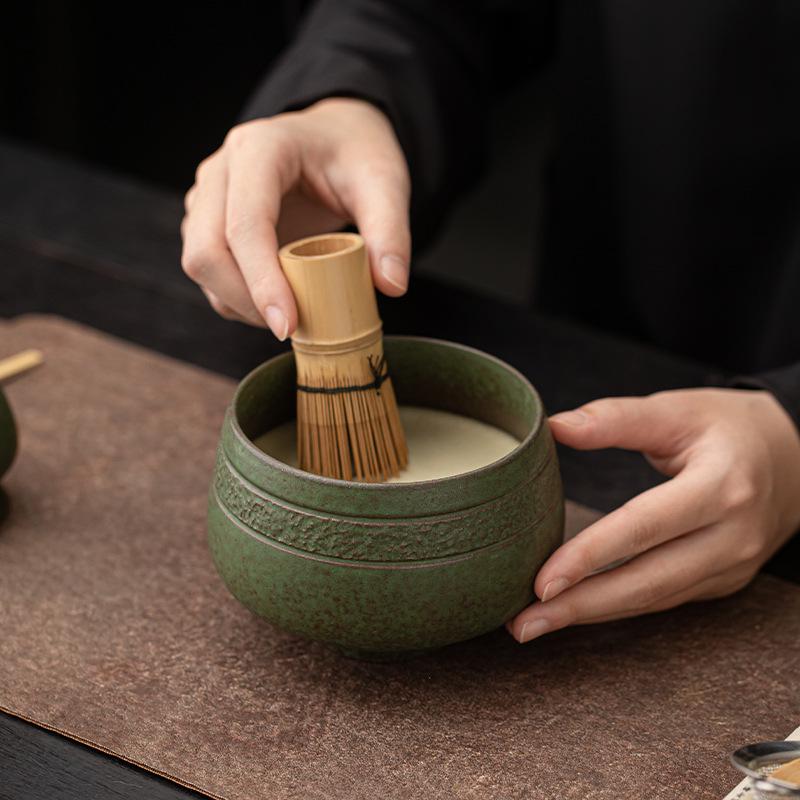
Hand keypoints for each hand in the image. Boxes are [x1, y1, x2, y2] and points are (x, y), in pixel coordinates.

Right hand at [181, 98, 410, 338]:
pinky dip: (236, 299)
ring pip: (200, 265)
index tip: (288, 326)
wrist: (334, 137)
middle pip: (206, 250)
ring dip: (239, 303)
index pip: (246, 224)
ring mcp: (207, 196)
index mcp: (261, 149)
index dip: (261, 282)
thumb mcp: (385, 184)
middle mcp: (221, 170)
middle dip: (245, 300)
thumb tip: (392, 287)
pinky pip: (208, 272)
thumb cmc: (355, 154)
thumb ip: (391, 233)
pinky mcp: (206, 221)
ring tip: (290, 314)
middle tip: (293, 328)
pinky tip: (276, 302)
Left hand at [508, 388, 799, 642]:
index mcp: (721, 485)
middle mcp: (731, 535)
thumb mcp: (675, 410)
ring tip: (535, 624)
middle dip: (581, 606)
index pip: (645, 527)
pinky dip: (618, 607)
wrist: (795, 458)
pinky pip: (664, 599)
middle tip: (523, 623)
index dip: (591, 556)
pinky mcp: (723, 580)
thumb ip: (615, 418)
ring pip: (654, 599)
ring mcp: (732, 565)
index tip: (541, 580)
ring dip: (592, 614)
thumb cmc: (726, 428)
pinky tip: (578, 610)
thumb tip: (554, 426)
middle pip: (648, 580)